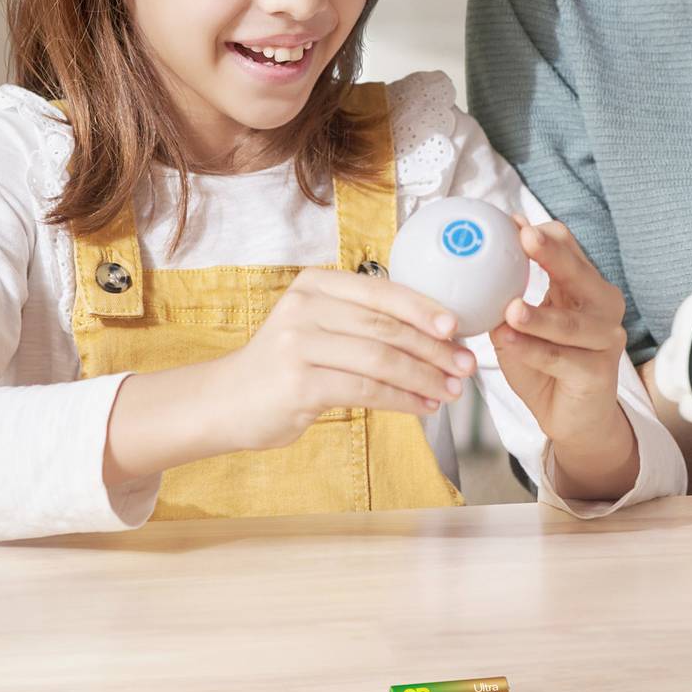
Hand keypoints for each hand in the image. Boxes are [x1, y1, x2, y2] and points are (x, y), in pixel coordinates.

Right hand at [206, 267, 475, 456]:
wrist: (226, 402)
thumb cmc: (285, 366)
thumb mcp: (318, 327)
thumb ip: (362, 321)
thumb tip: (436, 331)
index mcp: (315, 284)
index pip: (382, 291)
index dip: (425, 308)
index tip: (459, 327)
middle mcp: (305, 306)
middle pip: (386, 326)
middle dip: (434, 348)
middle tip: (465, 366)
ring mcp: (299, 343)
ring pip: (380, 358)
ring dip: (424, 377)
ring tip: (450, 391)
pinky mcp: (299, 383)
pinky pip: (365, 389)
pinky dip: (402, 399)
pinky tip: (422, 407)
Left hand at [493, 221, 640, 500]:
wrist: (573, 419)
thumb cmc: (546, 365)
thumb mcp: (524, 324)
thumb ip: (510, 294)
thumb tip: (479, 263)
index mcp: (584, 286)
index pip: (569, 247)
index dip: (542, 235)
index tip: (511, 224)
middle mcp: (602, 307)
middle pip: (578, 273)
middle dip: (552, 254)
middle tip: (524, 238)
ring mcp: (605, 339)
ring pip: (570, 323)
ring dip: (539, 315)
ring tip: (510, 308)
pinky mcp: (598, 372)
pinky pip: (560, 359)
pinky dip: (532, 350)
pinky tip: (507, 341)